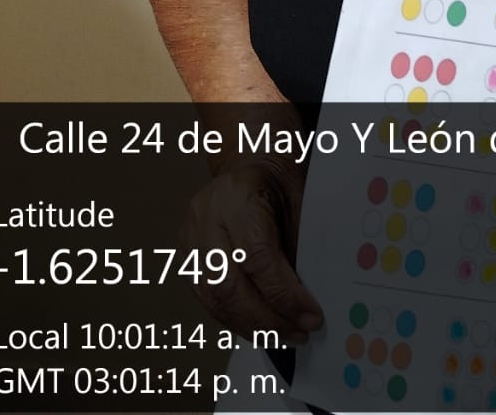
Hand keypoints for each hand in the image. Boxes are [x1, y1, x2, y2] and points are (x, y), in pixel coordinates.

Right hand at [179, 156, 322, 344]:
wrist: (252, 159)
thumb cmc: (278, 178)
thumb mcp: (301, 200)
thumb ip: (299, 247)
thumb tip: (307, 300)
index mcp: (237, 196)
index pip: (258, 258)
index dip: (284, 294)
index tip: (310, 314)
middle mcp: (206, 217)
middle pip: (229, 286)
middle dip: (266, 319)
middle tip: (299, 332)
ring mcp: (189, 236)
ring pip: (213, 298)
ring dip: (250, 326)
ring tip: (283, 335)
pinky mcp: (185, 254)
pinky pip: (207, 297)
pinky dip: (234, 317)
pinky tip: (260, 326)